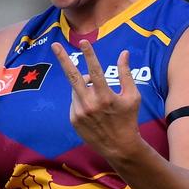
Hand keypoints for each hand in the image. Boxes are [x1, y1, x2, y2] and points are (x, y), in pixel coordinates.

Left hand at [51, 40, 141, 159]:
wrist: (119, 147)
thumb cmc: (128, 119)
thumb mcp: (132, 96)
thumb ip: (126, 73)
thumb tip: (124, 53)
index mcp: (105, 96)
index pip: (95, 71)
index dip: (89, 55)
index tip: (83, 42)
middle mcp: (90, 104)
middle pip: (73, 76)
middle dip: (63, 59)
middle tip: (55, 46)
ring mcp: (79, 112)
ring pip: (76, 89)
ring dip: (83, 85)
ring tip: (97, 95)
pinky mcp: (73, 119)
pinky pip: (74, 101)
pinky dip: (81, 98)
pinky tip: (92, 109)